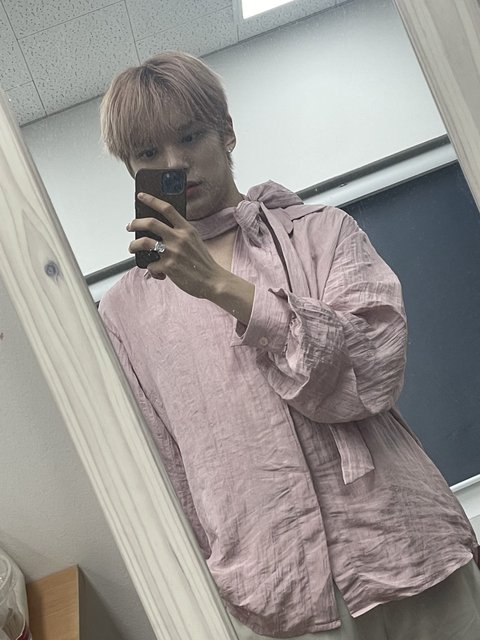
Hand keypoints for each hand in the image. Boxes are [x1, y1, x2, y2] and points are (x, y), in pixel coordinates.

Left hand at [128, 192, 254, 324]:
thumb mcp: (195, 241)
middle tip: (130, 226)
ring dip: (133, 245)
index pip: (167, 208)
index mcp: (187, 229)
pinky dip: (150, 268)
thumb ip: (180, 234)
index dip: (151, 200)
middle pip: (150, 222)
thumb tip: (159, 232)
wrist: (213, 281)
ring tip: (132, 247)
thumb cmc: (203, 263)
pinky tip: (156, 271)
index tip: (141, 196)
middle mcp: (179, 238)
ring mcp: (173, 252)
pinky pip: (150, 265)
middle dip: (135, 223)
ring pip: (144, 242)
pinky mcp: (168, 267)